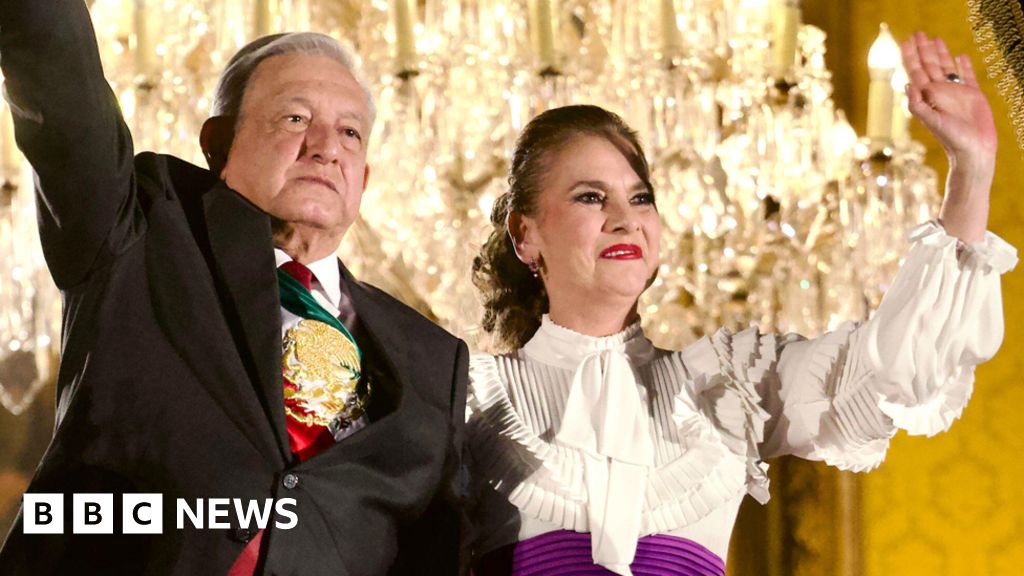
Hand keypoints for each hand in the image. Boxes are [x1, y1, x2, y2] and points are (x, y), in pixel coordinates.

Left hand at [901, 32, 996, 172]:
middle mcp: (939, 91)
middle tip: (918, 33)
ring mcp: (956, 92)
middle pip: (929, 65)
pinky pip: (967, 75)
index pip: (915, 71)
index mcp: (927, 95)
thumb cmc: (950, 138)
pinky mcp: (973, 94)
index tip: (905, 42)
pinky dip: (963, 65)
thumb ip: (916, 104)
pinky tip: (960, 56)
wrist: (973, 149)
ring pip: (946, 67)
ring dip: (941, 53)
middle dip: (923, 49)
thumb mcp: (929, 121)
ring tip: (935, 39)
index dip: (910, 56)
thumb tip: (907, 85)